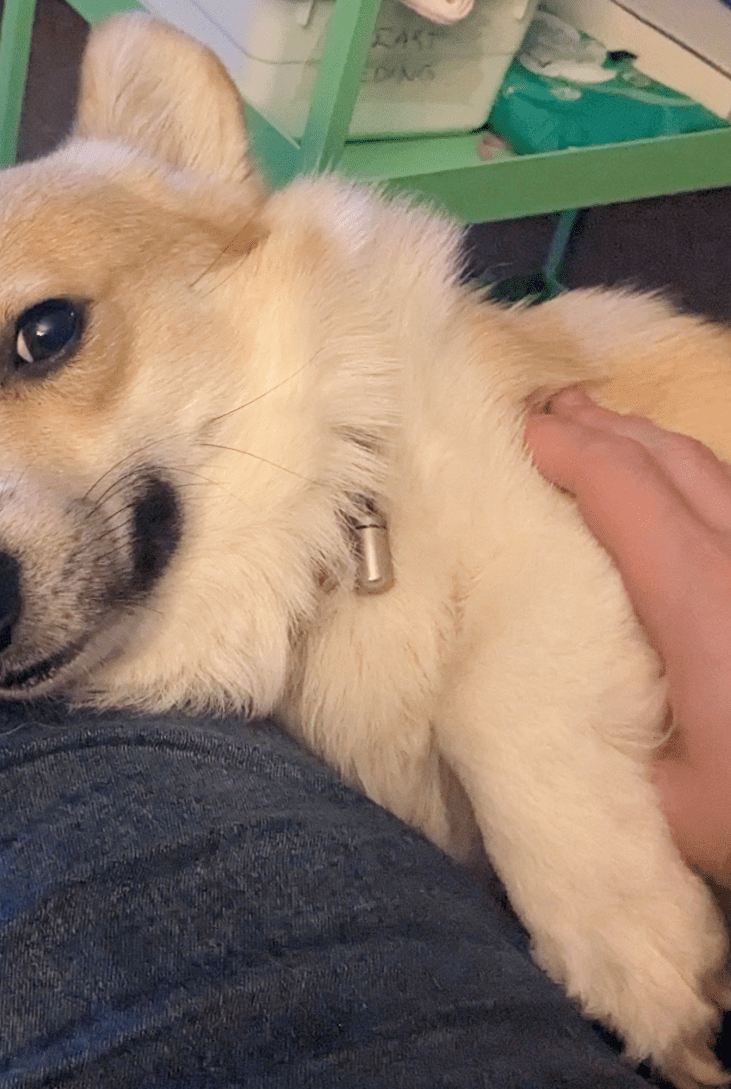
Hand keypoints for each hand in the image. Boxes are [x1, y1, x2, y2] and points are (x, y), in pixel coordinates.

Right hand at [526, 388, 730, 887]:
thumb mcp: (672, 807)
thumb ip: (610, 740)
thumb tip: (557, 694)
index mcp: (701, 602)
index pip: (623, 491)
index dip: (567, 450)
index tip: (517, 435)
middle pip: (668, 459)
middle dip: (601, 426)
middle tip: (546, 412)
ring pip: (712, 469)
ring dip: (645, 441)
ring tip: (598, 431)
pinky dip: (687, 472)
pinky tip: (670, 485)